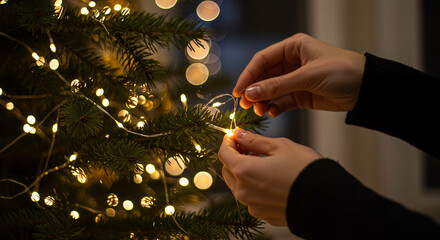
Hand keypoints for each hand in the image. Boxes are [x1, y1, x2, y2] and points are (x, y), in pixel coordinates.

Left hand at [218, 128, 321, 225]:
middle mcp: (244, 191)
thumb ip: (254, 141)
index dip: (228, 141)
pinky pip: (251, 198)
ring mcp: (252, 206)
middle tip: (249, 146)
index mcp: (244, 171)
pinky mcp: (262, 214)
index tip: (235, 136)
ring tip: (262, 162)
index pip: (224, 154)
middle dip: (234, 156)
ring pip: (238, 185)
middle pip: (228, 170)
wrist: (327, 200)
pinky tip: (270, 178)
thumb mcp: (279, 146)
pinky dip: (254, 186)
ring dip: (243, 172)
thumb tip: (239, 134)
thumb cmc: (305, 170)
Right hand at [233, 33, 365, 115]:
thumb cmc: (342, 71)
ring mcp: (296, 79)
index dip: (248, 75)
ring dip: (263, 100)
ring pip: (271, 90)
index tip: (239, 91)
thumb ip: (278, 85)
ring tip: (259, 111)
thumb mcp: (308, 76)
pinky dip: (275, 107)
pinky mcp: (301, 95)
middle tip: (245, 104)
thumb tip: (251, 92)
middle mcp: (292, 62)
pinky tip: (272, 113)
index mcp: (293, 47)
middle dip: (254, 90)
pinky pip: (282, 101)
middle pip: (264, 76)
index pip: (263, 60)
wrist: (367, 89)